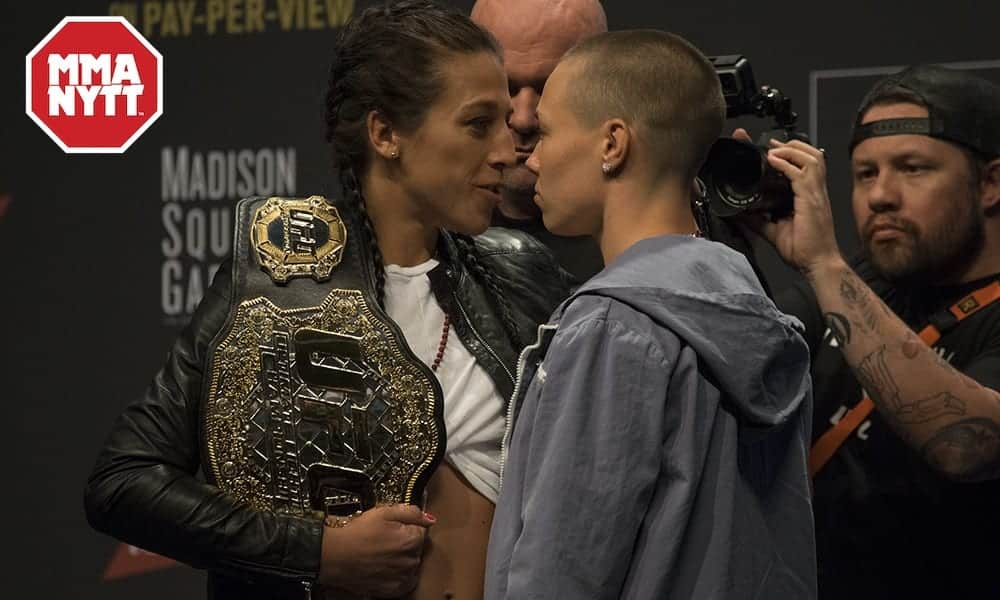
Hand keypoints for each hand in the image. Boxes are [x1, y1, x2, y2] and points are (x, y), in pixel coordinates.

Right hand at [317, 503, 434, 597]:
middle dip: (406, 542)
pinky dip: (400, 575)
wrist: (333, 556)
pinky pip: (405, 582)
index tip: (396, 527)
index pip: (422, 530)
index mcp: (411, 540)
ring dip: (403, 559)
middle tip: (386, 538)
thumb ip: (410, 512)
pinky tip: (387, 568)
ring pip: (411, 564)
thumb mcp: (383, 512)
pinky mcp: (392, 590)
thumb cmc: (356, 534)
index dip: (408, 526)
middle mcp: (410, 560)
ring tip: (383, 553)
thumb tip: (429, 518)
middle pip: (417, 547)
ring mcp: (402, 577)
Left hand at [743, 138, 842, 277]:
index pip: (805, 164)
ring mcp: (815, 194)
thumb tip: (739, 213)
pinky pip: (801, 174)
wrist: (817, 264)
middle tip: (772, 145)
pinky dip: (787, 164)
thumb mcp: (773, 230)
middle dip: (792, 145)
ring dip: (791, 150)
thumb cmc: (803, 249)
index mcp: (810, 194)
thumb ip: (758, 219)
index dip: (792, 151)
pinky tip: (773, 160)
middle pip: (813, 154)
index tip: (772, 147)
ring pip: (811, 158)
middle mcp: (816, 191)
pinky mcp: (811, 200)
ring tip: (773, 151)